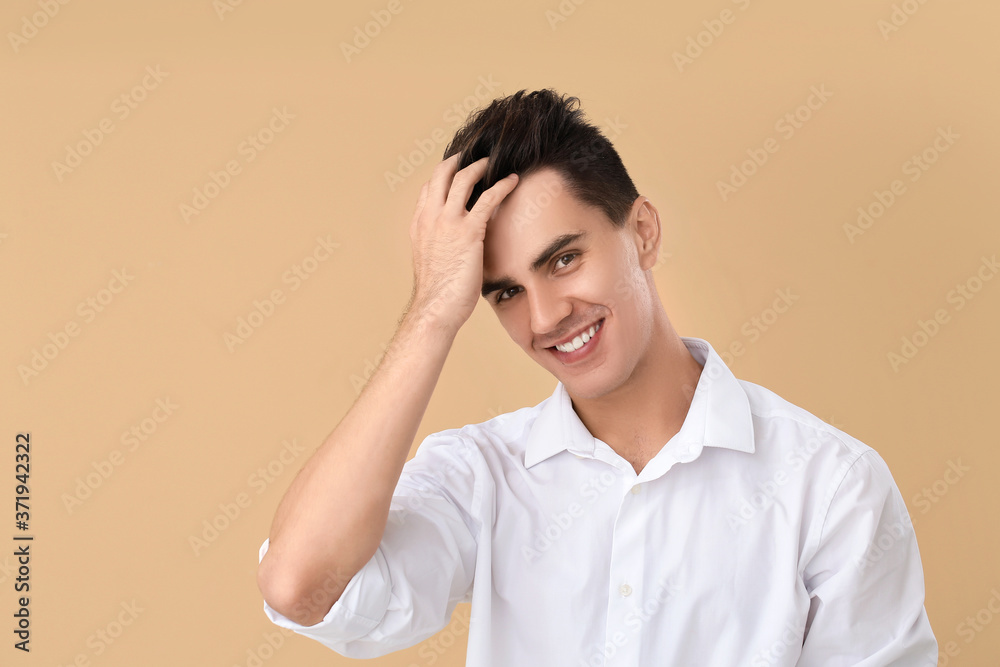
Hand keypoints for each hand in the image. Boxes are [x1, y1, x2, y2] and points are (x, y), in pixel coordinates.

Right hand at [406, 153, 518, 332]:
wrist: (435, 309)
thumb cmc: (437, 294)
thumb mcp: (431, 261)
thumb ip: (440, 244)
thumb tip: (454, 244)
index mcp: (419, 224)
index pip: (428, 188)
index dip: (443, 174)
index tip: (456, 167)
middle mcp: (430, 218)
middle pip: (442, 174)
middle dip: (459, 159)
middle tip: (475, 154)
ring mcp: (447, 222)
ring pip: (463, 178)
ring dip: (480, 166)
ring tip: (494, 162)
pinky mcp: (468, 232)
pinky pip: (488, 199)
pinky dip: (502, 185)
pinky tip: (513, 181)